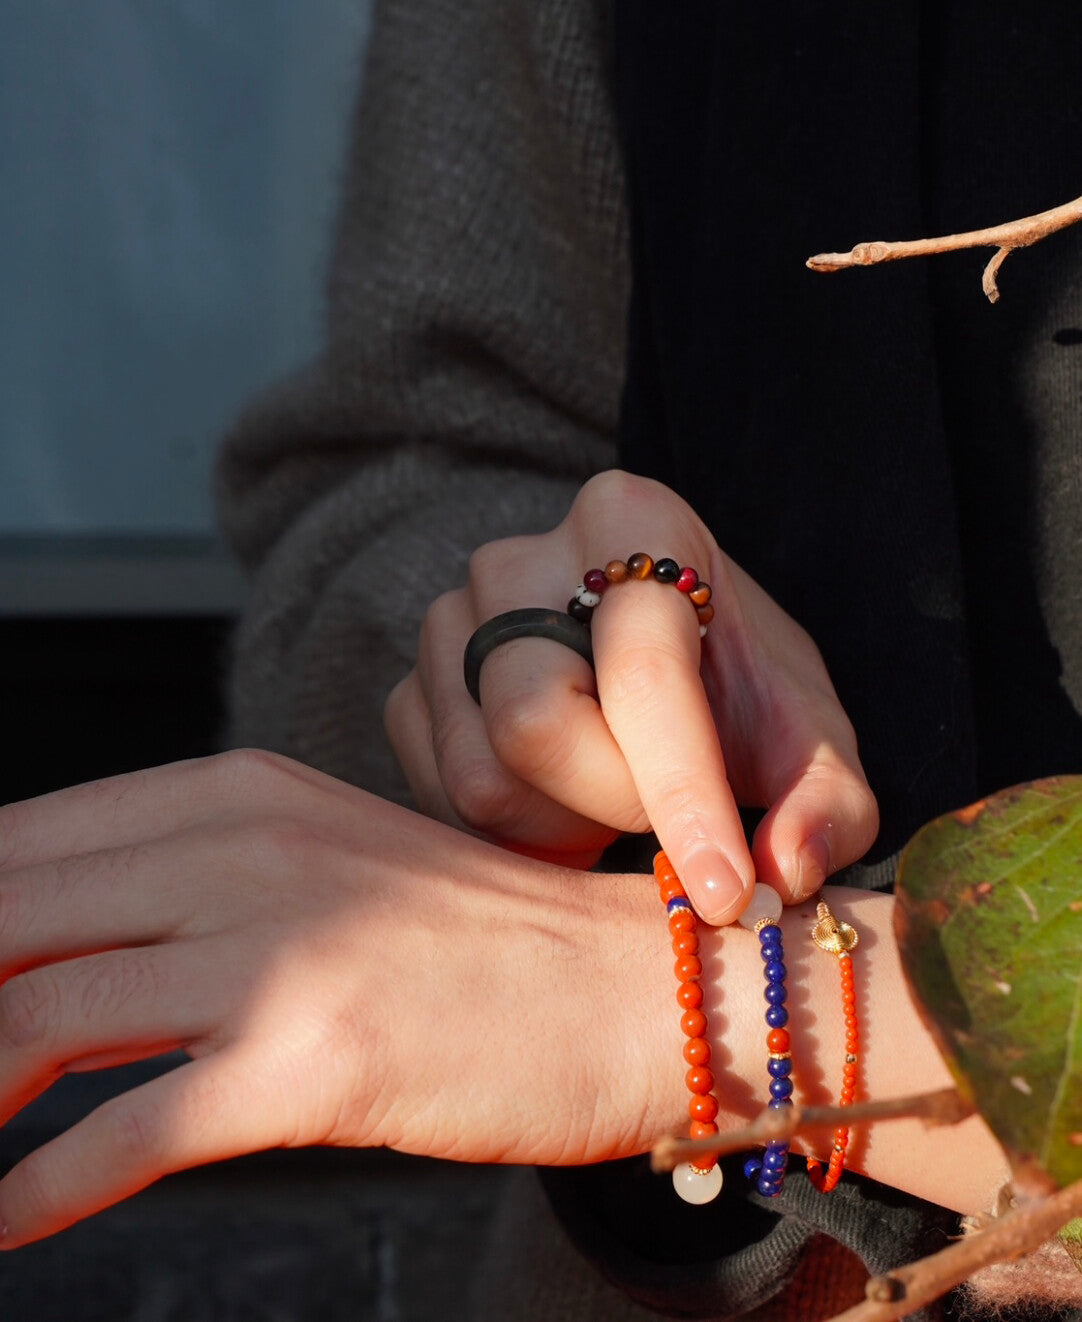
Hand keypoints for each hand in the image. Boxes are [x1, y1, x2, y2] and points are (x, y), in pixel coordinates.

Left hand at [0, 750, 671, 1247]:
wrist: (626, 984)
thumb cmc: (478, 936)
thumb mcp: (320, 863)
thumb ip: (188, 889)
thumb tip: (51, 954)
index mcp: (235, 793)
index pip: (22, 840)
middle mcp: (243, 850)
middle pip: (11, 917)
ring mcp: (279, 950)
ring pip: (40, 1018)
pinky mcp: (315, 1060)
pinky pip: (128, 1133)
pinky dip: (41, 1190)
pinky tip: (10, 1222)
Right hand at [385, 469, 877, 922]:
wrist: (658, 653)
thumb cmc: (735, 687)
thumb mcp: (807, 733)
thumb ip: (826, 802)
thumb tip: (786, 873)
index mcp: (632, 522)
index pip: (640, 670)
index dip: (682, 790)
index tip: (723, 890)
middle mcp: (519, 558)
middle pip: (533, 724)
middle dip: (611, 804)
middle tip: (661, 817)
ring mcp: (449, 621)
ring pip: (479, 774)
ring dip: (561, 828)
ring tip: (614, 801)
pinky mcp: (409, 688)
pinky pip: (438, 797)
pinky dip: (511, 831)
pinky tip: (564, 803)